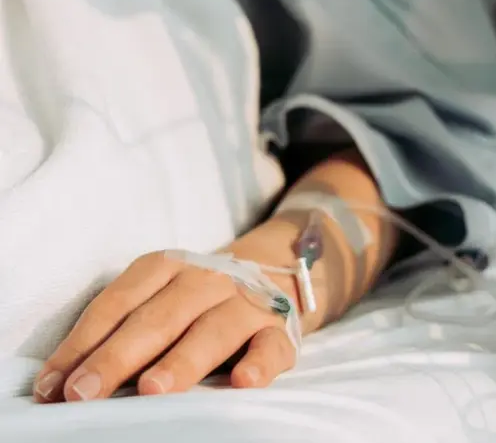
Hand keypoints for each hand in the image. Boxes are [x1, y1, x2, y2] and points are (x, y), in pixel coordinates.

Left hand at [33, 225, 299, 403]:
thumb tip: (63, 381)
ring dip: (183, 360)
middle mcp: (206, 279)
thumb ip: (119, 331)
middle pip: (159, 317)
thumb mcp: (157, 298)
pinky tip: (244, 382)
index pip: (119, 302)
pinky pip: (271, 345)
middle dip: (118, 356)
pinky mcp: (277, 329)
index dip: (84, 342)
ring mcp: (244, 302)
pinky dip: (260, 362)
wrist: (267, 272)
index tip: (55, 385)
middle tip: (84, 392)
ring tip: (152, 389)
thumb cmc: (195, 299)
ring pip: (214, 330)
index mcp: (168, 267)